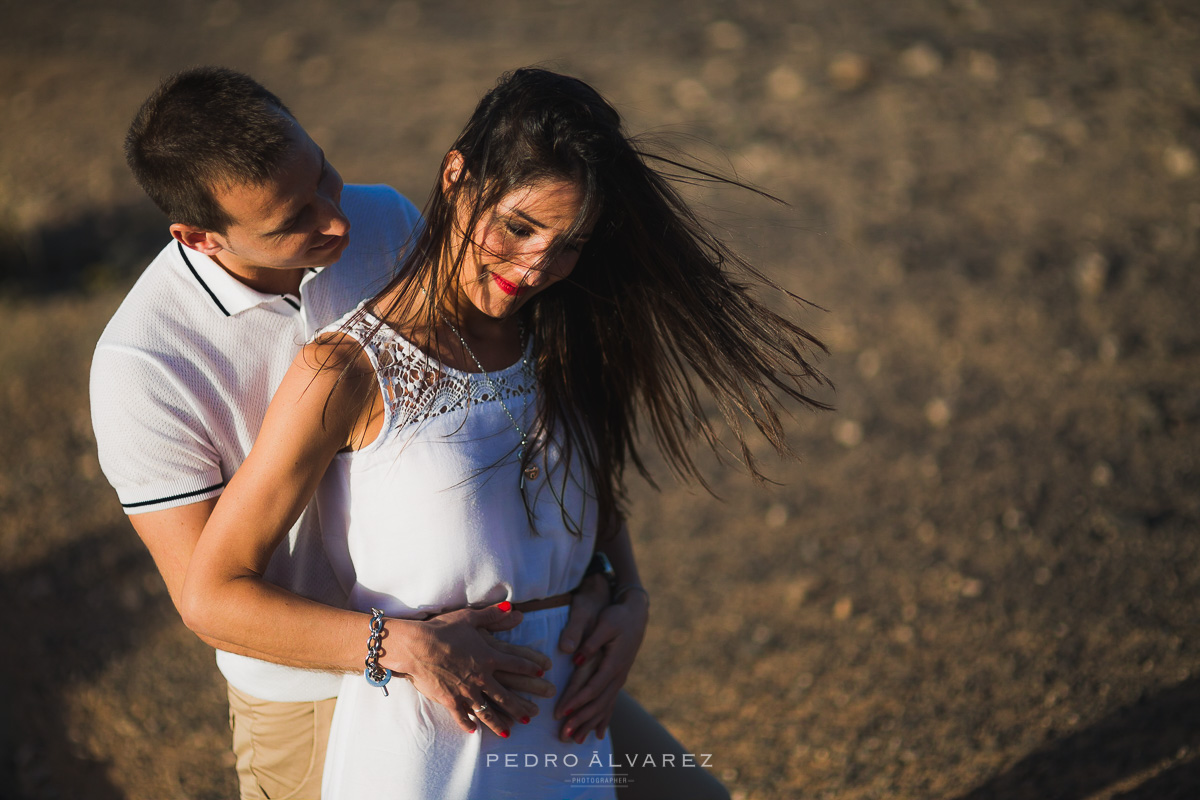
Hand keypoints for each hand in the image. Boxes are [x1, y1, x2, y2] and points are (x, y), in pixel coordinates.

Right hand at [386, 604, 552, 736]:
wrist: (417, 646)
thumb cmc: (443, 629)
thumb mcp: (469, 617)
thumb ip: (493, 615)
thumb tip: (514, 609)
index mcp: (489, 657)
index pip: (517, 664)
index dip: (531, 668)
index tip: (543, 673)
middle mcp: (482, 677)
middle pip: (505, 696)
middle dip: (520, 706)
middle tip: (532, 715)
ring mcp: (466, 691)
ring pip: (487, 711)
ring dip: (499, 723)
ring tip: (509, 732)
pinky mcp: (450, 700)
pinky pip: (462, 716)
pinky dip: (468, 724)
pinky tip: (473, 730)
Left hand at [555, 588, 648, 742]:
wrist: (636, 613)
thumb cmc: (617, 616)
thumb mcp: (605, 623)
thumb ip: (590, 642)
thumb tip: (576, 658)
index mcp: (613, 663)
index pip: (592, 687)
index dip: (576, 701)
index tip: (560, 713)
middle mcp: (618, 675)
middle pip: (598, 703)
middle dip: (580, 720)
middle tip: (562, 736)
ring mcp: (619, 678)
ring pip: (604, 707)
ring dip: (589, 724)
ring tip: (575, 741)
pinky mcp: (618, 678)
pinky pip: (610, 703)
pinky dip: (603, 719)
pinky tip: (598, 734)